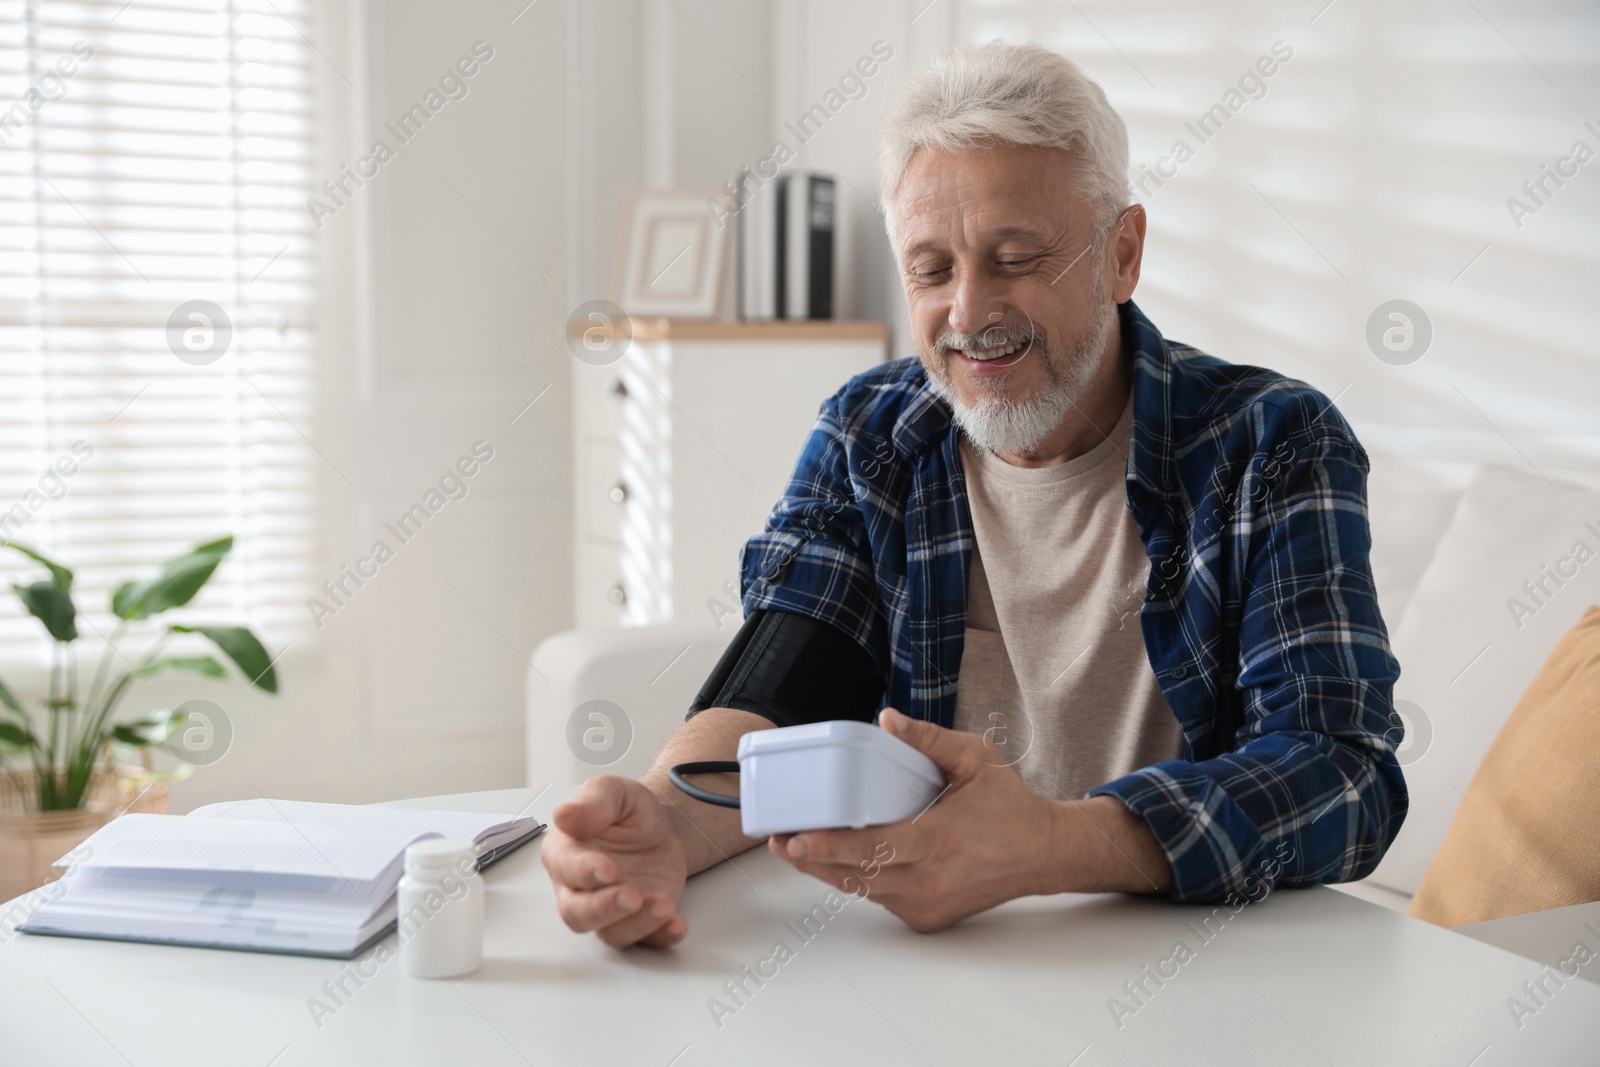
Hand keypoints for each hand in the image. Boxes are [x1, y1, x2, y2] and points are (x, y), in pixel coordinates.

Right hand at [541, 775, 688, 947]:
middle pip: (577, 913)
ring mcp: (608, 908)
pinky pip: (645, 940)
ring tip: (663, 905)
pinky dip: (660, 936)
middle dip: (603, 909)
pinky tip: (676, 924)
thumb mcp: (613, 791)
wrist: (660, 827)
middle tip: (632, 896)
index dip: (583, 872)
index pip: (565, 869)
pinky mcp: (638, 920)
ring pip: (609, 932)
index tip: (606, 869)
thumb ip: (592, 803)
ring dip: (636, 924)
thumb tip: (564, 814)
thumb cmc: (627, 811)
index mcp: (565, 852)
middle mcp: (579, 888)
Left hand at [768, 707, 1068, 931]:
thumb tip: (887, 719)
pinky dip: (859, 880)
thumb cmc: (1010, 806)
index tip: (795, 838)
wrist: (1043, 854)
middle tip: (779, 839)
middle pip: (853, 875)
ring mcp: (925, 904)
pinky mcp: (926, 918)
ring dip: (828, 870)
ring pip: (862, 890)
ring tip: (796, 847)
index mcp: (935, 842)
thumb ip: (930, 739)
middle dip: (810, 859)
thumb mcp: (975, 760)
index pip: (870, 850)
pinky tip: (838, 861)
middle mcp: (926, 881)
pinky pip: (881, 898)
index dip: (827, 848)